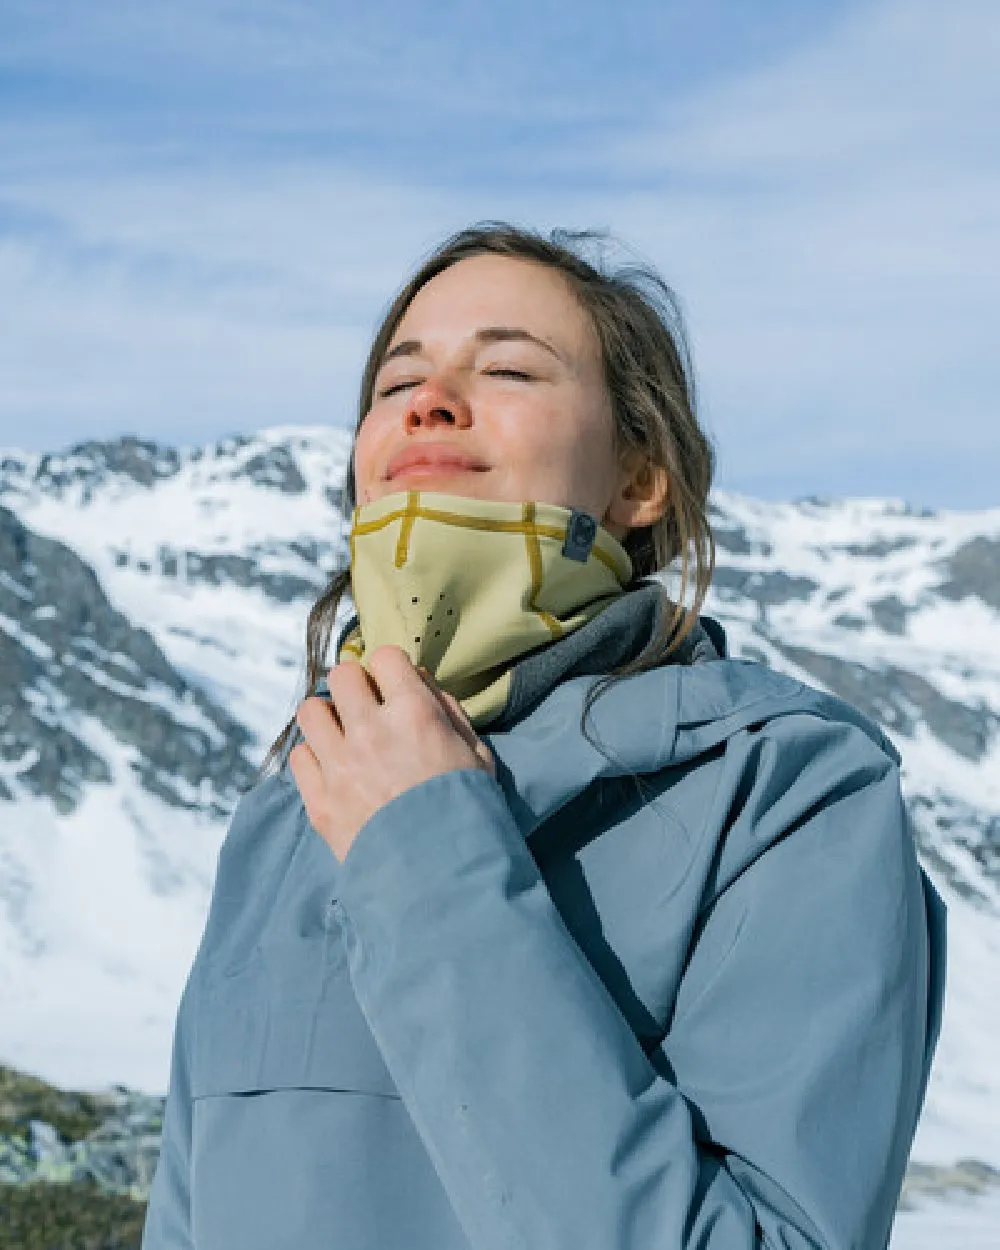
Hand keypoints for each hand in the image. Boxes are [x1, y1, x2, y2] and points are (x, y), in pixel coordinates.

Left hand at [289, 645, 497, 863]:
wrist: (444, 879)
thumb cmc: (469, 814)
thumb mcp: (478, 756)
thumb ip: (448, 713)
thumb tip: (420, 685)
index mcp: (414, 715)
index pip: (384, 657)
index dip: (391, 669)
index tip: (395, 685)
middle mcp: (370, 731)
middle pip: (341, 676)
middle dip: (355, 686)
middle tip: (367, 708)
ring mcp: (340, 766)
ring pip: (310, 710)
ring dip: (327, 717)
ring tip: (343, 736)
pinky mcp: (320, 800)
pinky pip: (299, 756)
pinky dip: (314, 758)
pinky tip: (334, 770)